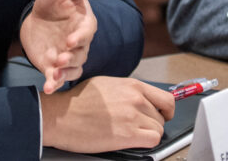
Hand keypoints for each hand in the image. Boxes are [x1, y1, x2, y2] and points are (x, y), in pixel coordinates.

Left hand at [20, 0, 96, 93]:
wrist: (37, 17)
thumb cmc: (54, 0)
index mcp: (84, 23)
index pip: (87, 32)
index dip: (80, 38)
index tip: (70, 41)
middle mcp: (79, 43)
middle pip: (80, 54)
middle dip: (71, 58)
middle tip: (60, 59)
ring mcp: (67, 56)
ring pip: (73, 69)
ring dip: (65, 73)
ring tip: (54, 75)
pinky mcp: (54, 67)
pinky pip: (58, 79)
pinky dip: (54, 84)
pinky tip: (47, 88)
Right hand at [41, 77, 175, 152]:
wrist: (61, 115)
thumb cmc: (77, 101)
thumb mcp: (107, 85)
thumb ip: (128, 91)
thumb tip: (142, 100)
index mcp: (132, 85)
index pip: (166, 99)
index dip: (166, 111)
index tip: (162, 116)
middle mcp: (136, 99)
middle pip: (162, 117)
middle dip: (153, 124)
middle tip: (139, 128)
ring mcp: (133, 116)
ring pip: (158, 129)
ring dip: (148, 134)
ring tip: (131, 135)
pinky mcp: (127, 135)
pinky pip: (153, 141)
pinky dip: (147, 143)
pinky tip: (134, 141)